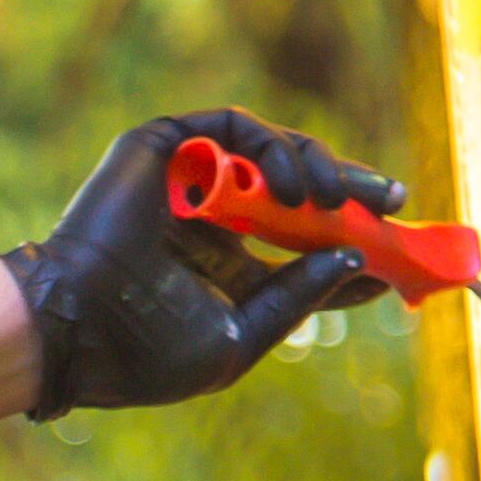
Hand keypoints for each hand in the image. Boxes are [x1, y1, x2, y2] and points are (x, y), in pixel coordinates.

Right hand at [2, 110, 405, 417]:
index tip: (400, 245)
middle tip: (392, 202)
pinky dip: (271, 149)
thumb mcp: (244, 334)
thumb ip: (297, 298)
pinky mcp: (165, 146)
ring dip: (318, 170)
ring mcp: (189, 178)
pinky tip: (290, 187)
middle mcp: (213, 214)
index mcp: (227, 261)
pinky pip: (233, 130)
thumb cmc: (149, 350)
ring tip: (338, 201)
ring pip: (273, 153)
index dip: (354, 237)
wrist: (79, 330)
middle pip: (298, 189)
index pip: (304, 239)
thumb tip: (353, 260)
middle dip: (351, 192)